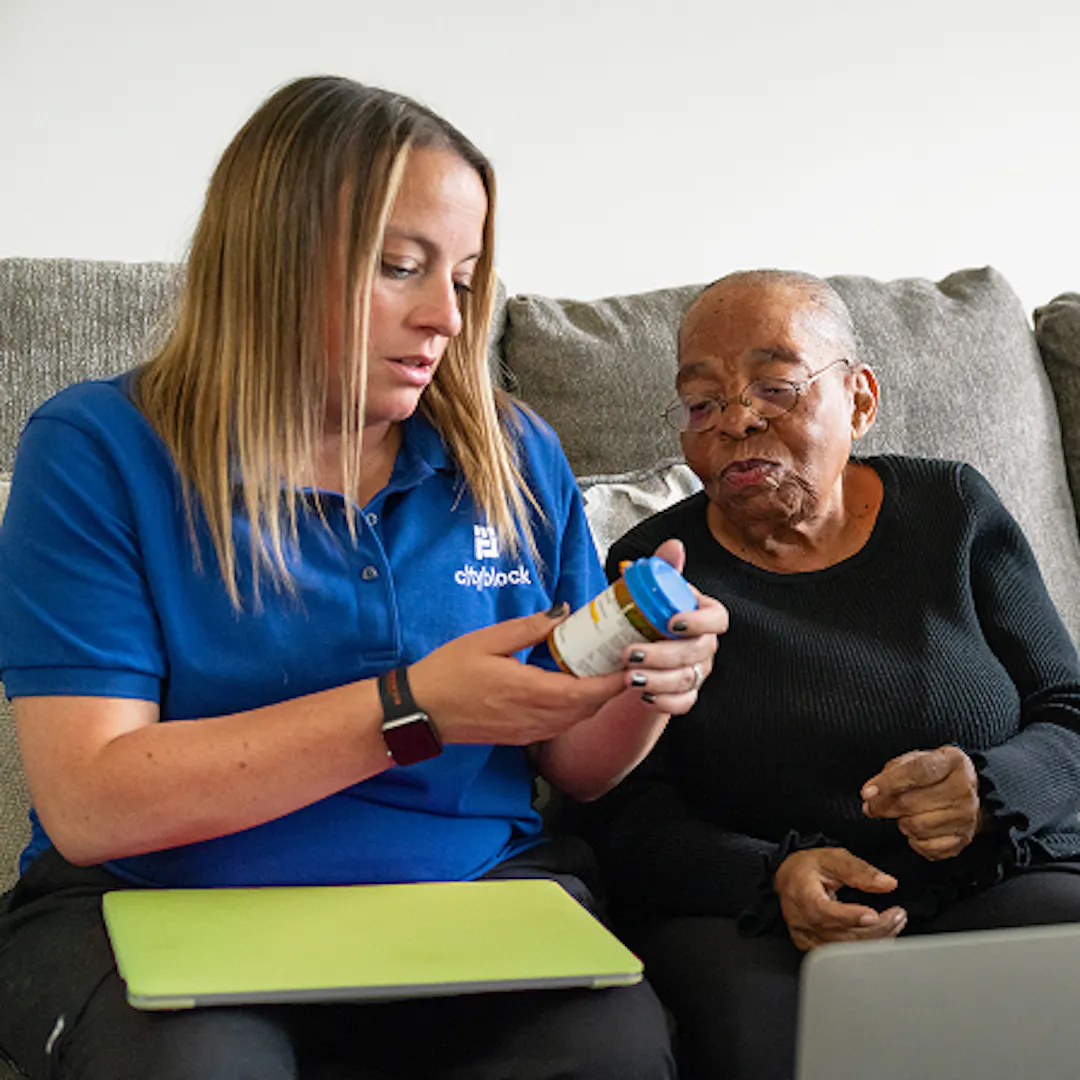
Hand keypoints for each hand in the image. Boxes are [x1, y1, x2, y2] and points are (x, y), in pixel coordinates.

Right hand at [409, 608, 625, 745]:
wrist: (420, 711)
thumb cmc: (448, 672)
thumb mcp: (487, 640)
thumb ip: (529, 628)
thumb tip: (563, 612)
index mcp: (529, 691)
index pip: (586, 693)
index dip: (613, 682)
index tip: (630, 664)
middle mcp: (534, 716)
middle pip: (587, 709)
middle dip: (609, 689)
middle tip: (621, 663)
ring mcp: (527, 731)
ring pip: (574, 720)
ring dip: (593, 701)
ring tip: (602, 674)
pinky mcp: (519, 736)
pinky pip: (558, 726)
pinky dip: (574, 711)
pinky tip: (572, 691)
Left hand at [621, 538, 726, 714]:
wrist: (637, 650)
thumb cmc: (647, 616)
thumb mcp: (651, 591)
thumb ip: (664, 569)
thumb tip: (674, 546)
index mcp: (704, 615)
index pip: (718, 618)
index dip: (698, 622)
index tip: (671, 622)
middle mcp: (706, 644)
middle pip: (698, 652)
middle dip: (663, 655)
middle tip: (630, 653)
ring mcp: (699, 671)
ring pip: (688, 680)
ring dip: (658, 680)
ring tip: (629, 677)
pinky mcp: (687, 694)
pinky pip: (684, 703)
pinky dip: (664, 702)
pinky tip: (643, 695)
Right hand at [774, 847, 906, 950]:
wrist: (787, 878)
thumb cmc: (807, 867)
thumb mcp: (833, 858)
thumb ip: (860, 870)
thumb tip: (887, 883)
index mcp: (802, 894)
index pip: (824, 912)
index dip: (850, 917)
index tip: (874, 915)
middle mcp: (801, 919)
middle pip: (839, 934)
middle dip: (874, 928)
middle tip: (898, 916)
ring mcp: (805, 936)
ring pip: (843, 949)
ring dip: (874, 939)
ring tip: (894, 923)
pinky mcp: (810, 946)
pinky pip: (840, 954)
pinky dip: (863, 948)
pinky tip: (879, 937)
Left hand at [861, 746, 981, 860]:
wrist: (963, 790)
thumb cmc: (933, 775)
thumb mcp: (911, 761)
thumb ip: (890, 774)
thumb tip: (870, 795)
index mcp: (952, 762)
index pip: (917, 772)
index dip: (888, 783)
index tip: (867, 793)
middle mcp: (964, 789)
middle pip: (912, 802)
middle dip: (886, 806)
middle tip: (875, 806)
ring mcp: (967, 816)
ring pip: (918, 826)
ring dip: (902, 823)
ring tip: (904, 815)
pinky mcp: (964, 838)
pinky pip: (929, 847)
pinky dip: (915, 841)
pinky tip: (916, 829)